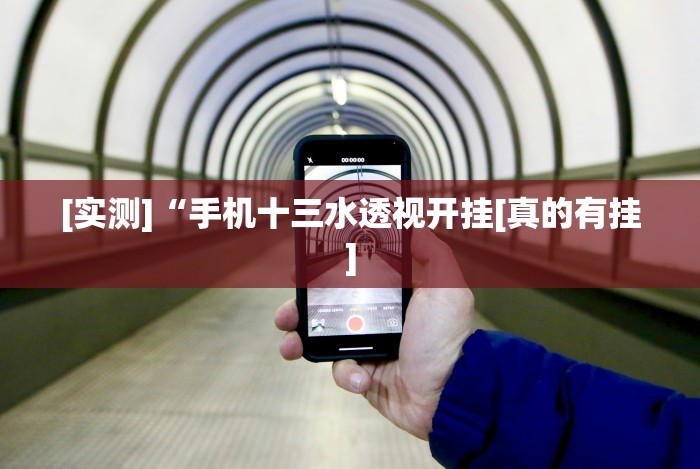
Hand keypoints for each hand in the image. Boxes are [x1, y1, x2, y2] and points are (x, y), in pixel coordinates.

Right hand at [274, 229, 473, 439]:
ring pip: (322, 340)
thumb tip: (414, 223)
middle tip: (288, 311)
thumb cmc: (448, 340)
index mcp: (391, 297)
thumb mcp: (447, 289)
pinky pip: (341, 371)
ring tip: (291, 344)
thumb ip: (432, 254)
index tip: (301, 270)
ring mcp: (368, 348)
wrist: (450, 394)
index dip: (323, 273)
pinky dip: (345, 374)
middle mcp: (376, 320)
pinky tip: (360, 376)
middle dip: (300, 308)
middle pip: (326, 308)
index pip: (349, 278)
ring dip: (301, 340)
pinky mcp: (364, 375)